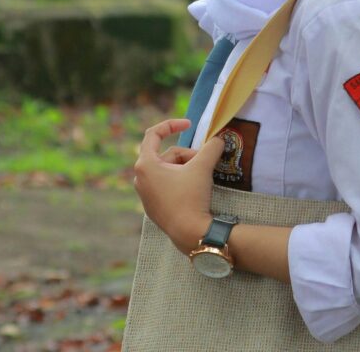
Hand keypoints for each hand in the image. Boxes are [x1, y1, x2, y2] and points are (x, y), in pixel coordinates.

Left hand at [133, 119, 225, 254]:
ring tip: (202, 177)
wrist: (190, 234)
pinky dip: (181, 180)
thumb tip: (219, 139)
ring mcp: (145, 194)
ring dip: (186, 168)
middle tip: (205, 162)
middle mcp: (140, 178)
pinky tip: (195, 189)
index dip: (172, 125)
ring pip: (168, 170)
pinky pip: (167, 184)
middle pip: (167, 154)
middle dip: (188, 155)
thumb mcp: (202, 167)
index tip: (190, 124)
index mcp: (145, 165)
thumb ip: (211, 147)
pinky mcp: (153, 207)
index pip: (153, 134)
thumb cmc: (191, 197)